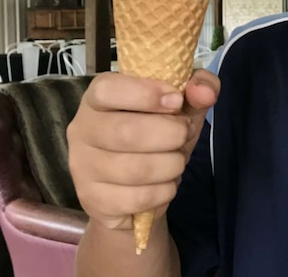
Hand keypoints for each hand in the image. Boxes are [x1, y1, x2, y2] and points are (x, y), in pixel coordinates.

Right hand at [67, 69, 219, 231]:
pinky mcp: (92, 200)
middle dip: (170, 136)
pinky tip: (164, 185)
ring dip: (171, 166)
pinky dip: (163, 192)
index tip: (176, 101)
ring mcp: (83, 167)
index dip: (146, 94)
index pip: (108, 89)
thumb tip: (205, 93)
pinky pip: (136, 199)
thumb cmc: (155, 133)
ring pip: (135, 169)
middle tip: (183, 137)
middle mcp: (82, 129)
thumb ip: (199, 87)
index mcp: (98, 97)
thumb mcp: (182, 105)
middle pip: (126, 133)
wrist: (136, 186)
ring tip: (176, 162)